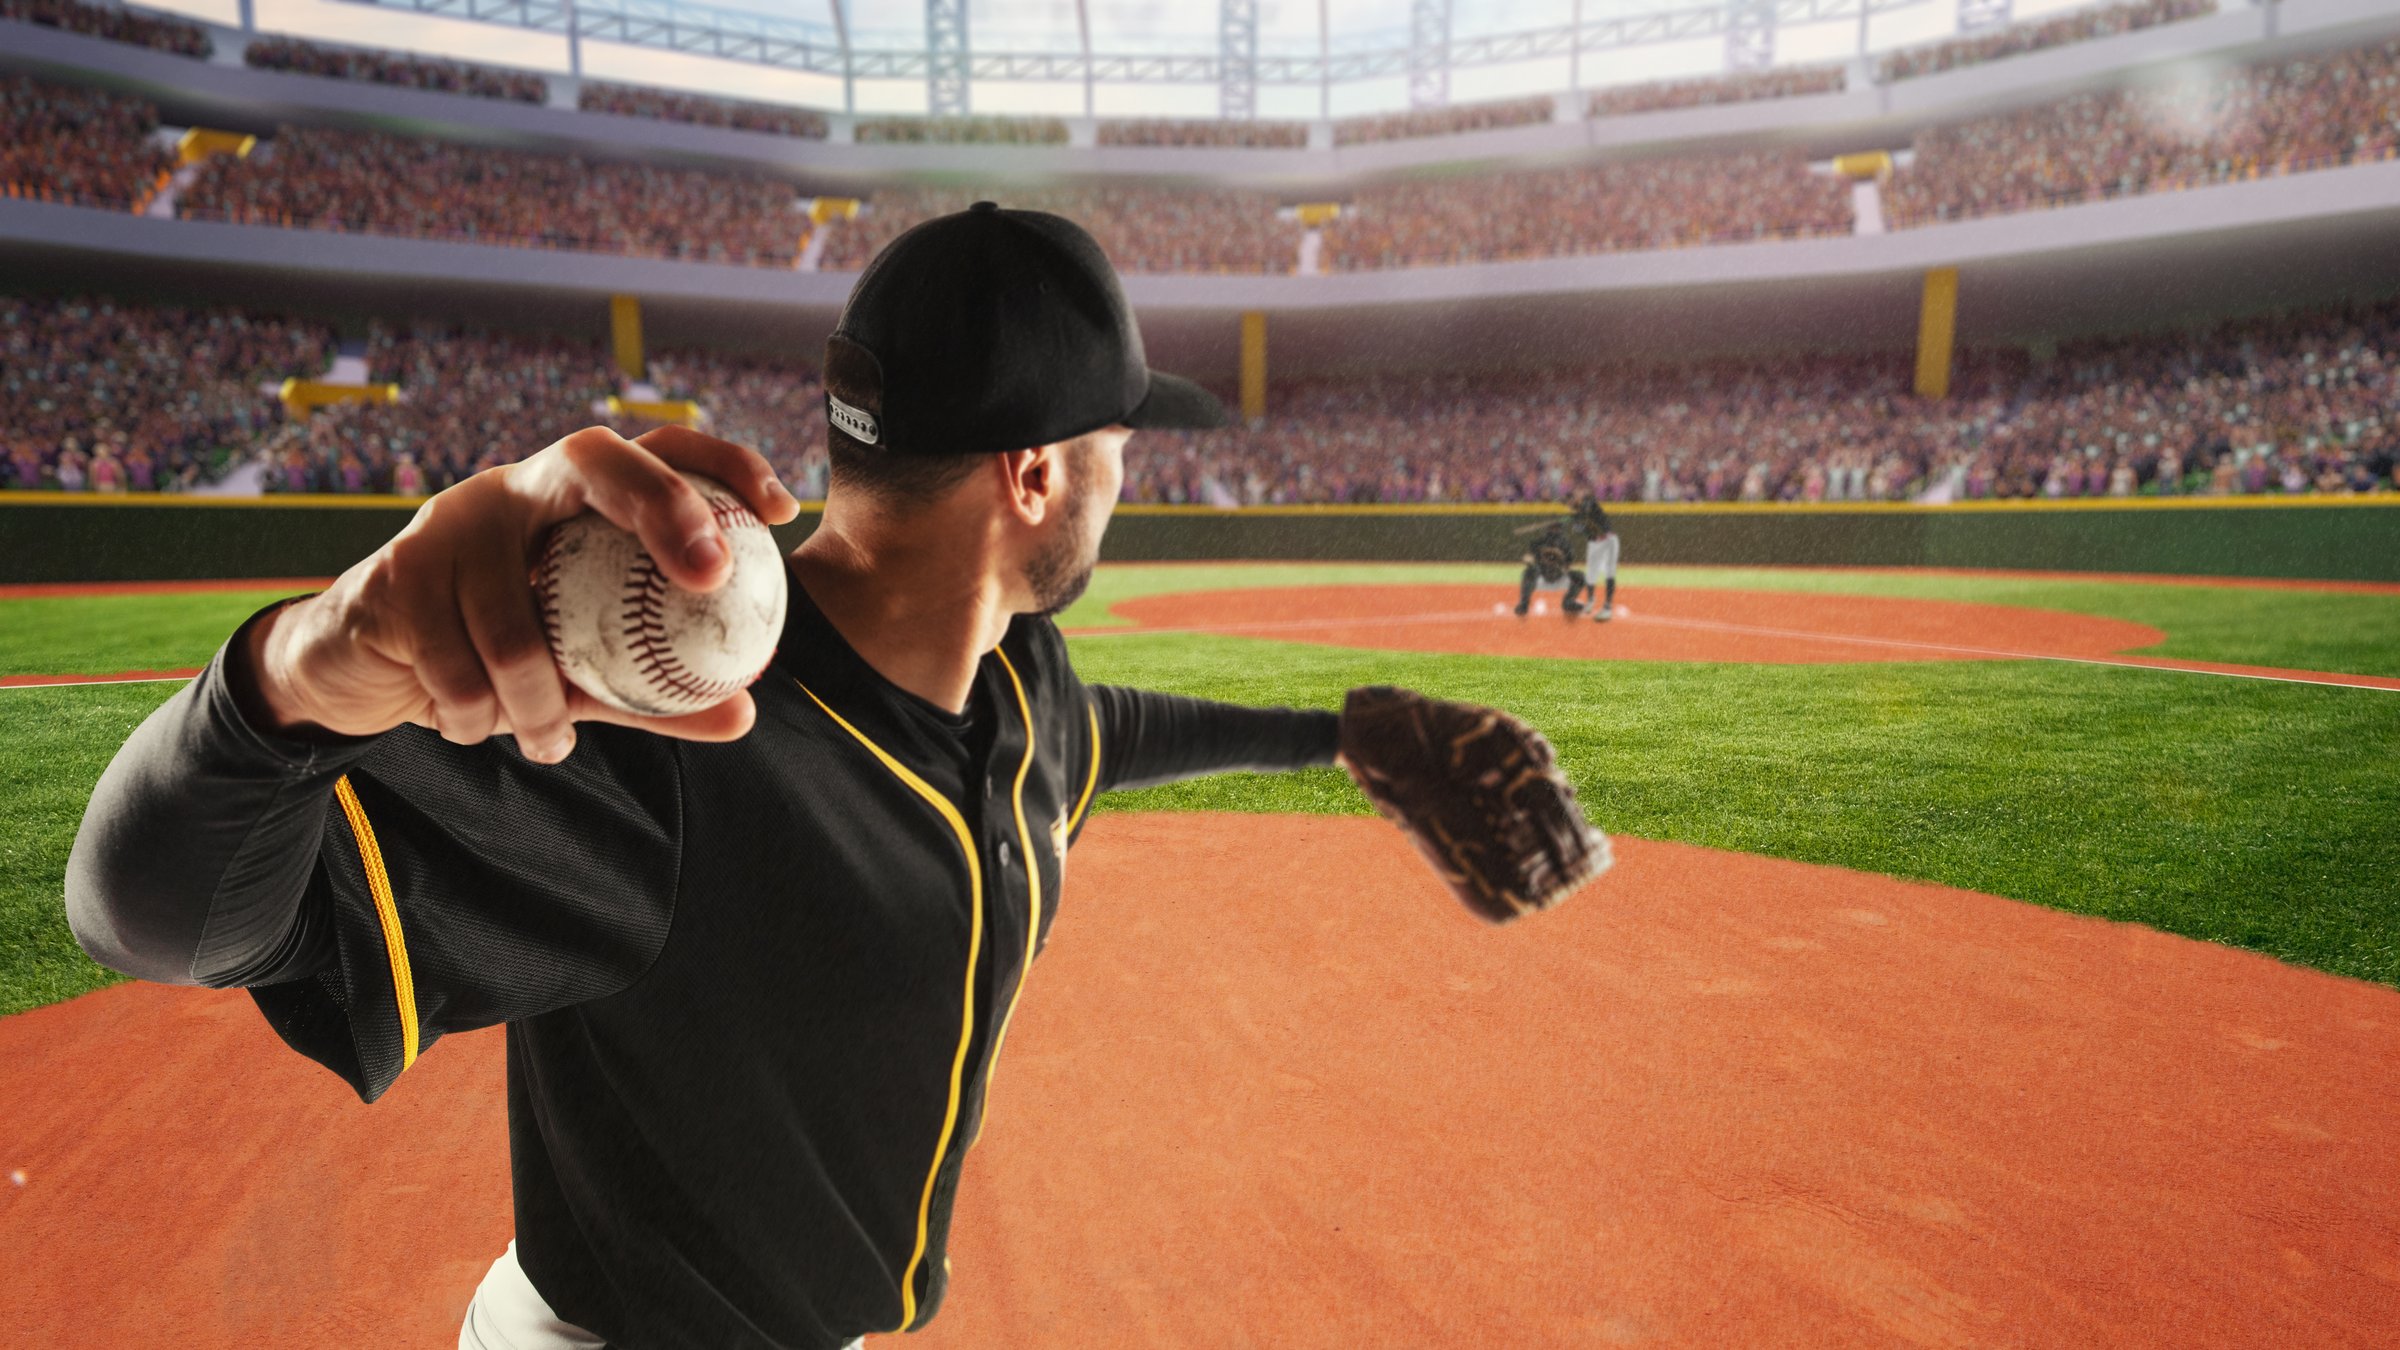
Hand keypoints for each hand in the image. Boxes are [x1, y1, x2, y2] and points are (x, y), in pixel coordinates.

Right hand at [240, 426, 800, 761]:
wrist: (355, 665)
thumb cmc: (487, 655)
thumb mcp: (576, 673)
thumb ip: (653, 690)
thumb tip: (743, 714)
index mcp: (567, 499)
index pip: (656, 448)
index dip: (723, 465)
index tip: (781, 512)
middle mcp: (511, 488)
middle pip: (595, 459)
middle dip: (662, 507)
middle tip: (708, 575)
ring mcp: (448, 521)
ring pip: (518, 618)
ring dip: (538, 699)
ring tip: (547, 741)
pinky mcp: (395, 575)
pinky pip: (457, 666)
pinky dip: (478, 716)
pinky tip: (478, 729)